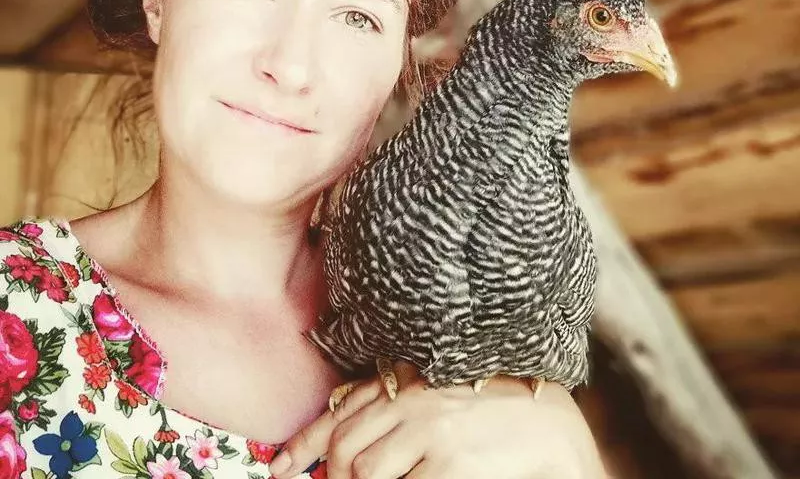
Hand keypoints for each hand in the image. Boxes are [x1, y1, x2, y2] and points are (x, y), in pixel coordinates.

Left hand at [269, 361, 606, 478]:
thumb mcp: (437, 397)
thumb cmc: (490, 410)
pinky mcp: (450, 466)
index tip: (280, 468)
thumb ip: (395, 410)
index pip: (339, 410)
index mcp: (408, 381)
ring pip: (364, 473)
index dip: (302, 445)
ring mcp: (431, 433)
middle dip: (331, 478)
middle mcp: (413, 400)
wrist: (549, 426)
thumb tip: (344, 450)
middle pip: (345, 447)